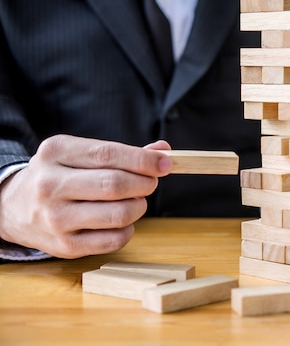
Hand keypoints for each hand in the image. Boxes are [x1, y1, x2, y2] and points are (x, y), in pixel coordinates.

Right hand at [0, 135, 172, 257]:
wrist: (13, 207)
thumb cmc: (59, 176)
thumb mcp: (80, 154)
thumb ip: (122, 152)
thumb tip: (163, 151)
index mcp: (57, 153)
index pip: (108, 155)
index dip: (143, 160)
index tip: (166, 164)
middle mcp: (50, 185)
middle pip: (115, 185)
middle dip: (145, 184)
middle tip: (150, 183)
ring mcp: (55, 218)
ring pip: (119, 214)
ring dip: (139, 207)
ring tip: (135, 201)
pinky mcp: (64, 246)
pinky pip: (114, 240)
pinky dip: (128, 229)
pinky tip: (121, 221)